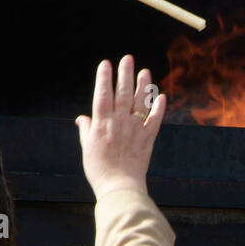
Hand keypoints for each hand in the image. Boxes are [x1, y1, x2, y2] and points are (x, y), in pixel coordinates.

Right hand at [74, 55, 164, 199]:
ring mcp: (135, 129)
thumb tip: (82, 118)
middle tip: (127, 59)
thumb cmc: (99, 169)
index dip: (104, 78)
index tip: (106, 64)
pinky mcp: (148, 138)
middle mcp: (119, 123)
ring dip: (143, 85)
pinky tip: (161, 96)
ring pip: (140, 102)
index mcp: (102, 124)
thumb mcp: (87, 148)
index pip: (102, 95)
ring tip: (144, 71)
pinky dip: (159, 108)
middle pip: (123, 93)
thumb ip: (86, 130)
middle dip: (125, 74)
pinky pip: (155, 119)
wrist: (119, 187)